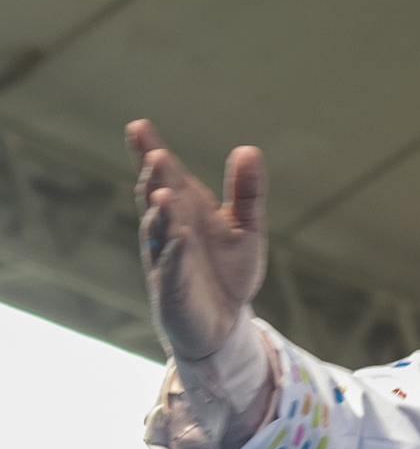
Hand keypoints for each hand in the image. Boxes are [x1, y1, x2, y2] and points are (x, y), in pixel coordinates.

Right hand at [128, 119, 266, 360]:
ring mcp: (166, 258)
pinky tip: (179, 237)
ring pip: (158, 232)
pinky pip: (171, 268)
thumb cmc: (228, 270)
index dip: (149, 151)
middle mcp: (169, 229)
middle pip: (157, 198)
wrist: (225, 322)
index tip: (139, 126)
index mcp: (186, 210)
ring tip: (164, 193)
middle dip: (156, 178)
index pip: (165, 176)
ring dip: (160, 213)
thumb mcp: (247, 227)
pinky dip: (174, 253)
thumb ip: (247, 192)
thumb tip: (249, 150)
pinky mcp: (173, 289)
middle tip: (157, 155)